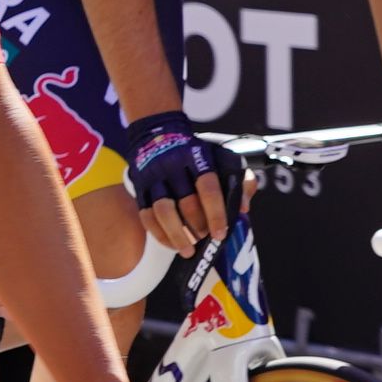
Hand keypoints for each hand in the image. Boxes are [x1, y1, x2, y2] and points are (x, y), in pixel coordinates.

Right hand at [123, 109, 242, 256]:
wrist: (158, 132)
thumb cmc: (197, 152)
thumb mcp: (223, 155)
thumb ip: (240, 179)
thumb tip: (242, 208)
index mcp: (197, 156)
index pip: (208, 187)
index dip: (215, 213)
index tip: (221, 233)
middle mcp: (172, 165)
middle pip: (185, 202)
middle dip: (198, 226)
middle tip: (206, 239)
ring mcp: (153, 177)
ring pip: (162, 211)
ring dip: (177, 235)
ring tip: (189, 250)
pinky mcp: (140, 187)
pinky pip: (146, 216)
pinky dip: (159, 234)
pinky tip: (172, 244)